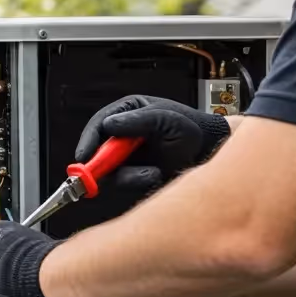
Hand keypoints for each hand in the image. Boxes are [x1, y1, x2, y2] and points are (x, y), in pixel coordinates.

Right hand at [74, 95, 230, 191]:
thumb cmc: (193, 129)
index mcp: (127, 113)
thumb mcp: (166, 118)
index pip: (98, 125)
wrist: (210, 153)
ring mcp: (128, 156)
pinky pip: (125, 183)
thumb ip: (138, 121)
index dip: (89, 141)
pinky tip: (155, 175)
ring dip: (128, 175)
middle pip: (98, 151)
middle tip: (104, 173)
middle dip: (101, 164)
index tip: (85, 156)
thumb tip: (108, 125)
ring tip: (151, 172)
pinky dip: (138, 182)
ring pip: (109, 171)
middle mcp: (123, 135)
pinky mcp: (134, 174)